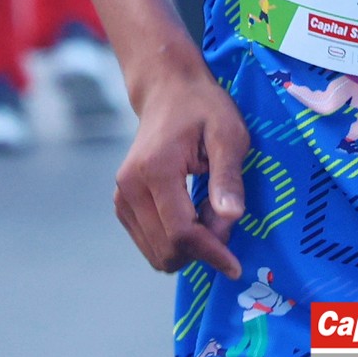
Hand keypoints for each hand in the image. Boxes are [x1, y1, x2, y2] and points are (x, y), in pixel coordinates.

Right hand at [112, 52, 249, 279]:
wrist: (168, 91)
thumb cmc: (203, 108)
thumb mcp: (228, 134)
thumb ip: (228, 177)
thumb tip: (231, 218)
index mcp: (155, 171)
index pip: (181, 233)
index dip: (211, 254)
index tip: (236, 266)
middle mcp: (129, 188)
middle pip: (167, 249)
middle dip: (202, 248)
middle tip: (224, 217)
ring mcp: (121, 197)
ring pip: (156, 252)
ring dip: (188, 246)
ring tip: (207, 210)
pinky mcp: (122, 204)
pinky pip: (150, 242)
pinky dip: (175, 240)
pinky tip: (191, 212)